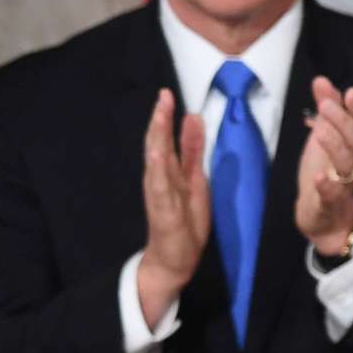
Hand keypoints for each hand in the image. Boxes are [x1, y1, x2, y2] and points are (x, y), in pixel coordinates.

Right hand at [138, 88, 209, 326]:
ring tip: (159, 117)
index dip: (167, 117)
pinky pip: (160, 188)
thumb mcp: (196, 179)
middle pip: (158, 144)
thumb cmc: (184, 219)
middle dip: (160, 121)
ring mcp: (160, 194)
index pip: (166, 138)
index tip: (168, 94)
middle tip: (163, 96)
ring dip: (157, 139)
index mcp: (169, 170)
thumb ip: (193, 150)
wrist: (174, 259)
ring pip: (156, 162)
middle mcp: (160, 178)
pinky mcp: (163, 211)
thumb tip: (193, 118)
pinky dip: (158, 171)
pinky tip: (157, 154)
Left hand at [295, 76, 352, 254]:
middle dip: (343, 121)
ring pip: (347, 165)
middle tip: (326, 104)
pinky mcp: (329, 203)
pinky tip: (319, 175)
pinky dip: (327, 185)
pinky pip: (332, 195)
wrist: (324, 219)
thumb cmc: (326, 172)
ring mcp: (343, 184)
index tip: (350, 91)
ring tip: (320, 130)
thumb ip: (325, 110)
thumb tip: (321, 80)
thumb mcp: (324, 136)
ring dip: (335, 146)